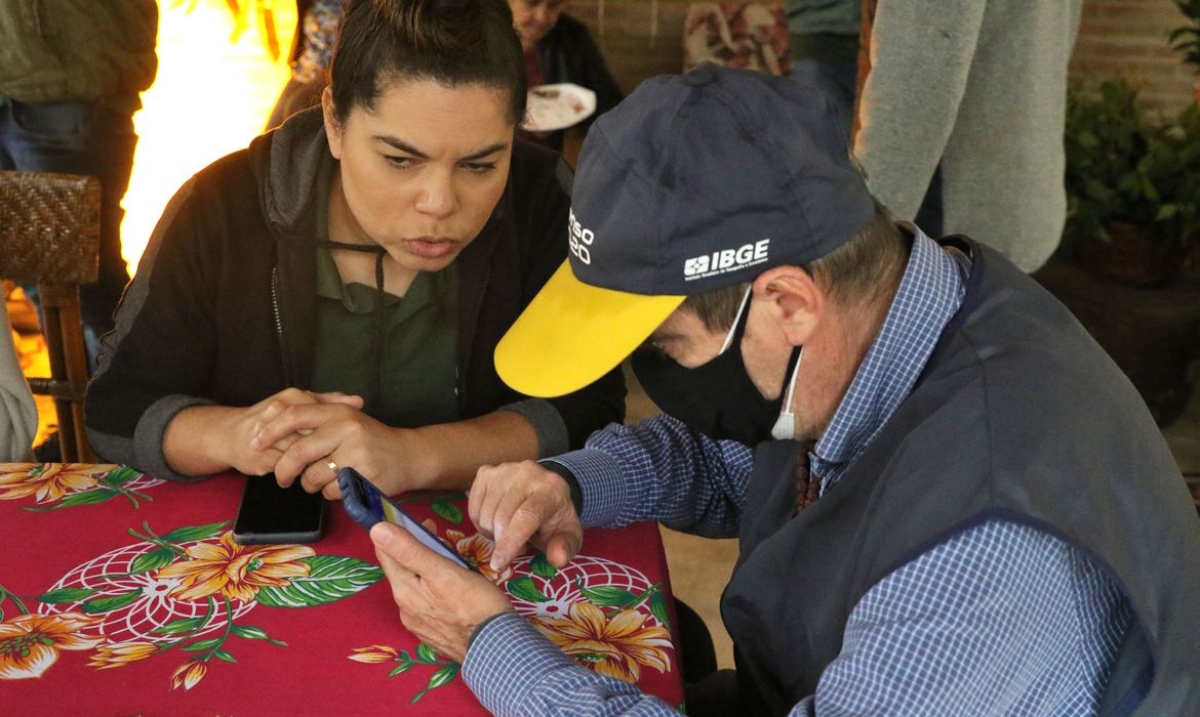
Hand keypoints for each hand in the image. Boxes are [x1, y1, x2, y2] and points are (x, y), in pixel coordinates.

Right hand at [164, 388, 362, 477]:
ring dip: (314, 463)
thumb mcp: (300, 404)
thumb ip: (328, 401)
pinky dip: (299, 472)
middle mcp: (280, 412)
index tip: (349, 441)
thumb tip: (359, 400)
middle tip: (340, 457)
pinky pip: (288, 467)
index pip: (326, 415)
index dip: (339, 432)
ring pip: (302, 453)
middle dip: (327, 450)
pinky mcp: (261, 455)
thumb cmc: (271, 419)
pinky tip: (305, 473)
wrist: (228, 434)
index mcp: (293, 397)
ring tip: (325, 467)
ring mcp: (269, 433)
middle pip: (316, 435)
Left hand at [251, 401, 432, 499]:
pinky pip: (330, 491)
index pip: (294, 415)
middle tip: (280, 479)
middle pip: (298, 451)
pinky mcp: (363, 475)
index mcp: (338, 412)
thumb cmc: (373, 440)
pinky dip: (329, 493)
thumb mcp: (348, 421)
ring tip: (320, 482)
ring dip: (309, 484)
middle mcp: (346, 428)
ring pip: (312, 476)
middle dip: (283, 469)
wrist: (411, 456)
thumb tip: (273, 421)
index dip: (270, 430)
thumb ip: (318, 421)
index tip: (254, 443)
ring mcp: (356, 452)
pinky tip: (340, 486)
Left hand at [371, 522, 513, 662]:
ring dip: (424, 568)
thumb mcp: (443, 571)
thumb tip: (376, 529)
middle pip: (401, 570)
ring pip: (415, 587)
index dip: (395, 532)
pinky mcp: (434, 633)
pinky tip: (450, 587)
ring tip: (446, 558)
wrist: (497, 648)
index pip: (385, 553)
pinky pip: (427, 603)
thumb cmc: (474, 604)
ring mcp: (419, 624)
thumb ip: (409, 550)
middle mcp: (405, 609)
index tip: (412, 518)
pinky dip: (432, 588)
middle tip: (436, 533)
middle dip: (413, 548)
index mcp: (403, 590)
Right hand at [469, 461, 581, 571]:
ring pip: (485, 514)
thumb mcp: (568, 535)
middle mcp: (527, 473)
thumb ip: (565, 548)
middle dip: (503, 542)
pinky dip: (480, 524)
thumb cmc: (554, 518)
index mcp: (551, 488)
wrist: (544, 491)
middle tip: (518, 547)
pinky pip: (473, 508)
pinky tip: (495, 523)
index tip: (497, 564)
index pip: (527, 515)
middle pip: (502, 517)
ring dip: (492, 533)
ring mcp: (504, 470)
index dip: (510, 542)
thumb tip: (557, 559)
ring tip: (509, 533)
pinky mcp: (486, 472)